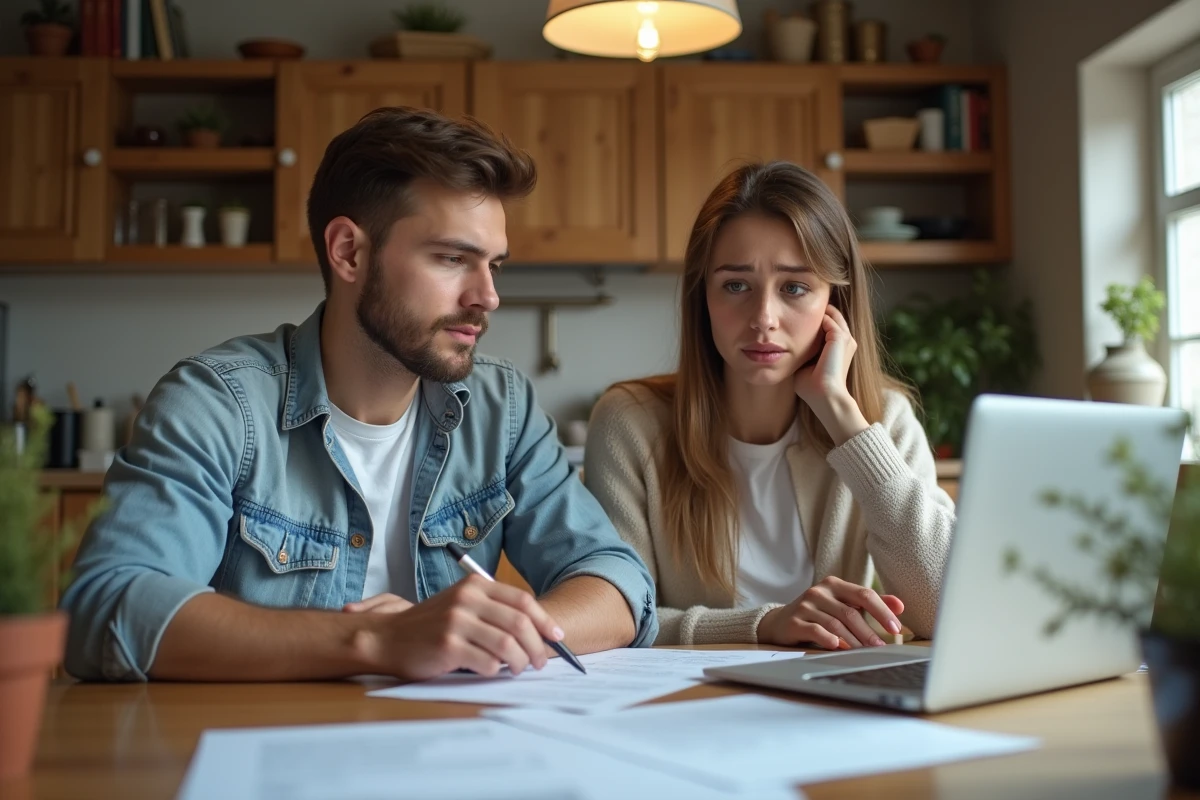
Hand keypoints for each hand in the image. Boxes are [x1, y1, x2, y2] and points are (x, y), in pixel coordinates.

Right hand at [355, 575, 564, 681]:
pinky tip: (490, 671)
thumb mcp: (462, 605)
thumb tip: (538, 632)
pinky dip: (495, 670)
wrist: (388, 637)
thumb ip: (494, 611)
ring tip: (518, 669)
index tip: (557, 638)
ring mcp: (456, 621)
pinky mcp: (447, 645)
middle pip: (520, 623)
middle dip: (537, 646)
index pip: (522, 601)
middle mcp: (467, 599)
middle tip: (540, 662)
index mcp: (475, 585)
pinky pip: (487, 662)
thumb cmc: (432, 625)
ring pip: (507, 644)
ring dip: (520, 662)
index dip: (545, 621)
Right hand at [757, 576, 904, 649]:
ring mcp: (805, 605)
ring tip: (865, 653)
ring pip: (835, 623)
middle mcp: (819, 591)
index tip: (896, 628)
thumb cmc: (818, 613)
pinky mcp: (794, 621)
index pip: (864, 594)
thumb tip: (900, 605)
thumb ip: (869, 603)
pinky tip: (838, 647)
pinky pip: (815, 630)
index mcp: (835, 584)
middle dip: (869, 632)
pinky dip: (828, 639)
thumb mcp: (843, 604)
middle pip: (850, 612)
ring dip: (853, 640)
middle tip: (881, 648)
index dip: (882, 611)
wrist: (780, 622)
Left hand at [792, 304, 868, 445]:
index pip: (829, 327)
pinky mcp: (840, 337)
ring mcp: (845, 339)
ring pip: (832, 315)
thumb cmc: (812, 387)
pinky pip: (829, 318)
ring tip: (798, 303)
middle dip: (817, 310)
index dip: (814, 320)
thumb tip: (782, 349)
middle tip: (797, 303)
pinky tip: (800, 313)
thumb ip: (800, 354)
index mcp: (840, 350)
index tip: (794, 316)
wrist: (824, 396)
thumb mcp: (804, 365)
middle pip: (833, 317)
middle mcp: (846, 342)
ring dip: (817, 309)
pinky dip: (816, 314)